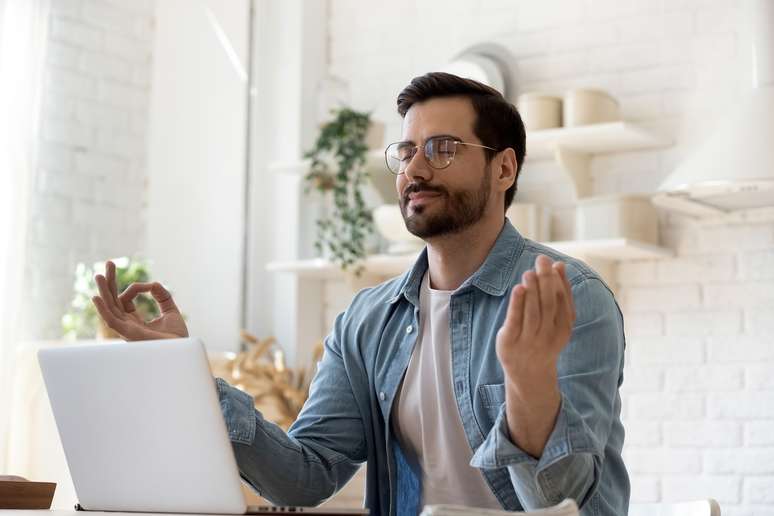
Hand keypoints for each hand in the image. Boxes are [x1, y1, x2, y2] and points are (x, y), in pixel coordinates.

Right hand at [92, 260, 188, 340]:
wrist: (183, 349)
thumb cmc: (177, 336)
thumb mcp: (170, 310)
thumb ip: (162, 296)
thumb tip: (153, 284)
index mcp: (135, 321)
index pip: (126, 299)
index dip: (135, 288)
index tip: (150, 285)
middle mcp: (127, 325)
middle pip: (113, 300)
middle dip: (110, 282)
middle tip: (109, 263)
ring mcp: (126, 329)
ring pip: (110, 308)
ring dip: (104, 291)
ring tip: (99, 275)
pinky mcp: (129, 333)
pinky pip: (111, 320)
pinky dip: (103, 309)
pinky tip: (96, 297)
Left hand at [496, 254, 575, 386]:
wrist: (528, 373)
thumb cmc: (542, 338)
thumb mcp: (555, 320)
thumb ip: (559, 294)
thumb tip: (560, 264)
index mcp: (563, 329)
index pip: (563, 302)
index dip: (559, 282)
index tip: (553, 264)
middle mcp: (548, 335)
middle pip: (549, 305)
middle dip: (546, 282)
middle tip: (541, 261)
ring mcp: (529, 340)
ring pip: (533, 313)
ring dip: (532, 291)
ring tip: (529, 273)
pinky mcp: (510, 342)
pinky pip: (515, 321)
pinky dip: (517, 304)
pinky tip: (518, 288)